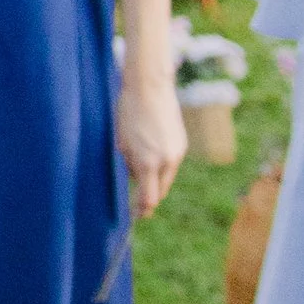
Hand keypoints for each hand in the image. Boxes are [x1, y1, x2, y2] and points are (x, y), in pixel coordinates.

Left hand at [117, 62, 186, 216]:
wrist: (149, 87)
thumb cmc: (128, 112)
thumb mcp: (122, 141)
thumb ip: (130, 163)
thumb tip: (136, 178)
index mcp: (148, 162)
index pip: (148, 198)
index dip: (141, 209)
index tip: (135, 216)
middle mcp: (166, 161)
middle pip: (159, 191)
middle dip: (149, 197)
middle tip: (138, 205)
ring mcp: (177, 152)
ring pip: (167, 178)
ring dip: (155, 181)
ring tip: (141, 176)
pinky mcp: (182, 144)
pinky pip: (171, 163)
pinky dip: (162, 166)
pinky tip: (150, 157)